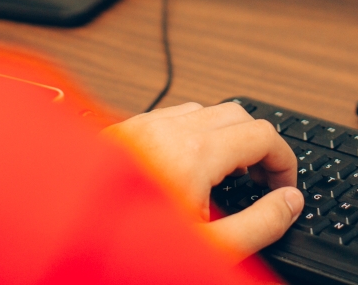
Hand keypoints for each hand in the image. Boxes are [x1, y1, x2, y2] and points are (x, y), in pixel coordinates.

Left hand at [104, 101, 301, 256]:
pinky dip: (190, 133)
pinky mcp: (121, 131)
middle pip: (237, 114)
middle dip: (257, 145)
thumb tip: (289, 202)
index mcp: (194, 154)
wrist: (68, 235)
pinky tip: (187, 168)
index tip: (284, 188)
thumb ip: (259, 224)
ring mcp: (141, 126)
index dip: (284, 161)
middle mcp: (167, 129)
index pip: (262, 135)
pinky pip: (169, 117)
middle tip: (259, 182)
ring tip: (225, 177)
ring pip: (203, 111)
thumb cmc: (130, 248)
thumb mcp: (211, 248)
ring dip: (223, 136)